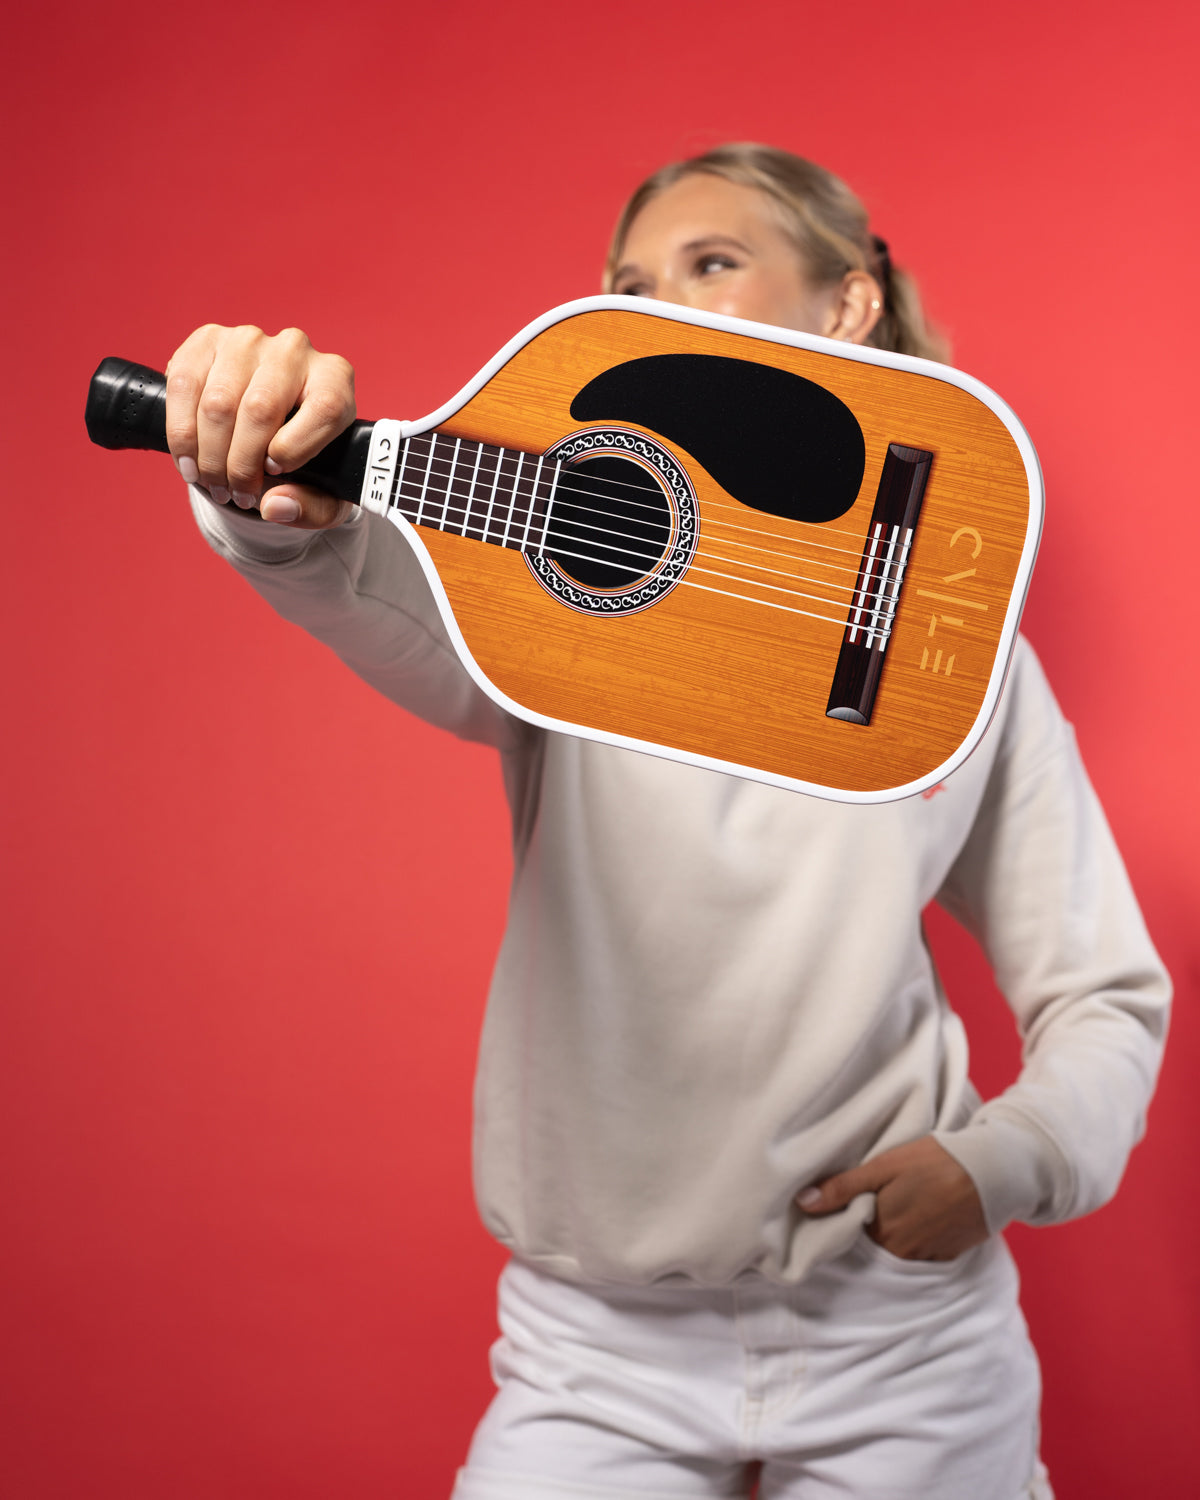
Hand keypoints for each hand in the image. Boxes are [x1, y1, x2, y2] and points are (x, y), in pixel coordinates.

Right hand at [165, 324, 356, 528]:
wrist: (269, 422)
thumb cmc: (304, 458)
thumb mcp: (324, 493)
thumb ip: (312, 507)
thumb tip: (275, 506)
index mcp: (334, 379)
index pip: (325, 409)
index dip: (295, 449)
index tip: (275, 472)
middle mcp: (294, 350)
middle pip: (260, 409)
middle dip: (240, 465)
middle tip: (235, 495)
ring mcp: (248, 340)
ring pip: (218, 403)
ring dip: (208, 455)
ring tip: (212, 484)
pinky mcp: (208, 339)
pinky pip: (184, 385)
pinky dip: (181, 433)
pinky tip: (189, 462)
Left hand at [797, 1136, 987, 1261]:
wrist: (994, 1172)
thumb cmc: (936, 1161)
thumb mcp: (885, 1166)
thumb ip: (843, 1187)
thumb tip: (802, 1202)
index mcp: (882, 1230)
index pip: (849, 1231)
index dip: (846, 1215)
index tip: (847, 1200)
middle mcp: (902, 1252)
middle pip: (872, 1242)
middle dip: (868, 1225)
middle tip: (876, 1197)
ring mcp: (926, 1257)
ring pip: (896, 1249)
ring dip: (893, 1232)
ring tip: (902, 1204)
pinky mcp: (947, 1256)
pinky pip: (920, 1254)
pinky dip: (916, 1238)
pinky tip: (921, 1215)